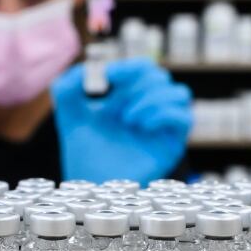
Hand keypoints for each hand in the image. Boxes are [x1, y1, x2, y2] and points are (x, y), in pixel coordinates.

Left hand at [51, 58, 191, 186]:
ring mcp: (162, 126)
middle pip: (161, 76)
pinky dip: (162, 113)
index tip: (107, 75)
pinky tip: (140, 126)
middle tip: (117, 106)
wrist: (91, 185)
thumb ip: (67, 86)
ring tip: (128, 119)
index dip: (128, 65)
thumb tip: (85, 68)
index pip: (142, 67)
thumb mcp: (69, 114)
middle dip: (137, 84)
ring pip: (179, 92)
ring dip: (151, 99)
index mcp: (128, 97)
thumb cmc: (83, 152)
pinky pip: (183, 117)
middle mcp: (149, 108)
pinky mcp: (171, 144)